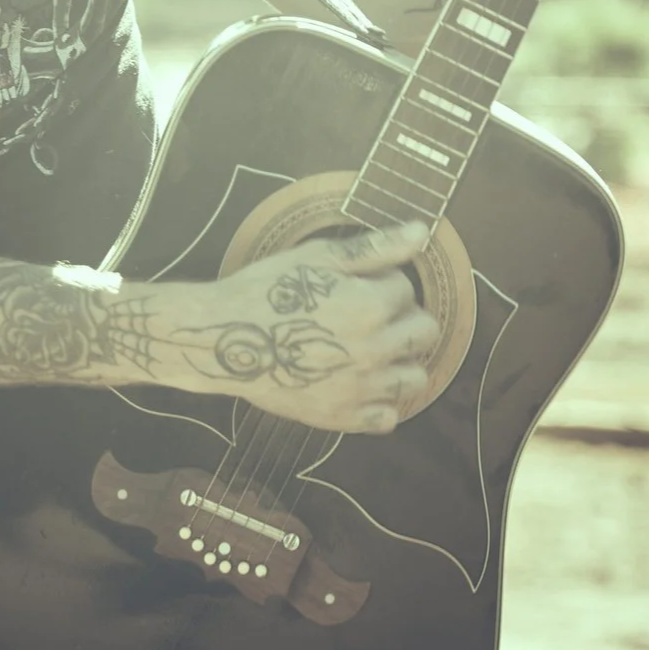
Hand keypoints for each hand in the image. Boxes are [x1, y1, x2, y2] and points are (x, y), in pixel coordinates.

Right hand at [182, 220, 439, 433]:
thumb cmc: (267, 289)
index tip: (354, 284)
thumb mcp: (319, 257)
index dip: (382, 281)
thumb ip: (376, 247)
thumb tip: (422, 231)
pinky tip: (359, 382)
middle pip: (424, 333)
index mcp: (372, 306)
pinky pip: (388, 417)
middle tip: (368, 314)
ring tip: (371, 350)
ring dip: (401, 360)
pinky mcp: (344, 418)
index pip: (406, 288)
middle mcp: (376, 351)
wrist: (224, 340)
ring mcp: (362, 389)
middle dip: (403, 318)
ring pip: (415, 378)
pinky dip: (382, 402)